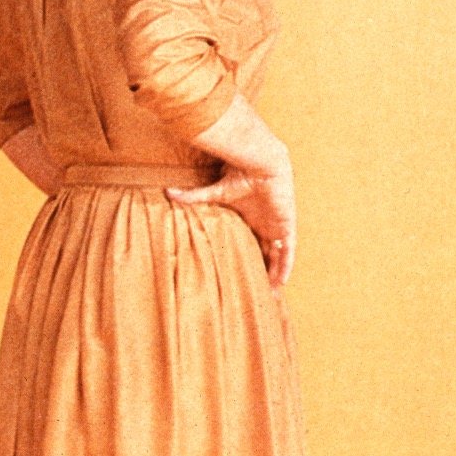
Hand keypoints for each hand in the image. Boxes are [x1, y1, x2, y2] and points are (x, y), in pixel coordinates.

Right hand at [167, 163, 295, 285]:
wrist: (261, 161)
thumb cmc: (239, 173)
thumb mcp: (215, 192)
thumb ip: (194, 196)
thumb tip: (167, 192)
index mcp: (251, 218)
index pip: (253, 243)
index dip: (251, 259)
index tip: (244, 276)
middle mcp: (266, 224)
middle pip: (268, 253)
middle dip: (265, 272)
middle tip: (259, 291)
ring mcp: (278, 226)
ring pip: (279, 256)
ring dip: (276, 273)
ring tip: (270, 293)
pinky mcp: (286, 226)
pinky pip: (288, 251)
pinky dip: (285, 266)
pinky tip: (281, 282)